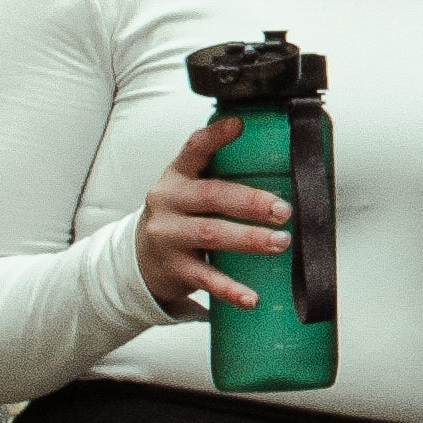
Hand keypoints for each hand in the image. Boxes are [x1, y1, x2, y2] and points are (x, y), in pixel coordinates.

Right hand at [136, 116, 288, 313]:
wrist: (138, 261)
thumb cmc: (178, 219)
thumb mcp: (188, 192)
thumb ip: (218, 178)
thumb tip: (281, 167)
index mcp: (177, 177)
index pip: (194, 149)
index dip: (216, 136)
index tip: (239, 125)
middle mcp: (168, 202)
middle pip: (211, 195)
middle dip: (251, 201)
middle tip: (283, 209)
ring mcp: (168, 236)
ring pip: (211, 234)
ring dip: (249, 239)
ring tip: (280, 242)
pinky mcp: (174, 269)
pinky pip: (206, 279)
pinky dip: (231, 290)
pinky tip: (251, 297)